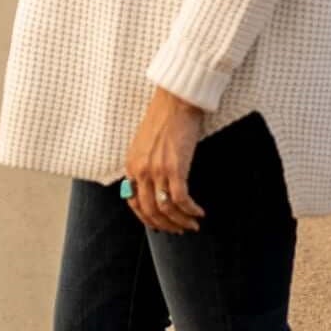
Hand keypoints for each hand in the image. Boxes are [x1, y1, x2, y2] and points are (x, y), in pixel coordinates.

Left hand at [124, 88, 207, 233]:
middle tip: (180, 230)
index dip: (148, 219)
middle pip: (150, 211)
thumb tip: (156, 186)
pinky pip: (181, 199)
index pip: (133, 203)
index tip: (162, 225)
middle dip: (166, 226)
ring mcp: (156, 170)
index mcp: (131, 166)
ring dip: (181, 221)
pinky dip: (190, 210)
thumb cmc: (165, 118)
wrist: (176, 100)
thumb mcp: (145, 144)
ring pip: (165, 209)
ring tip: (193, 225)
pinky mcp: (174, 167)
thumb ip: (145, 165)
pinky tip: (200, 213)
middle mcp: (140, 171)